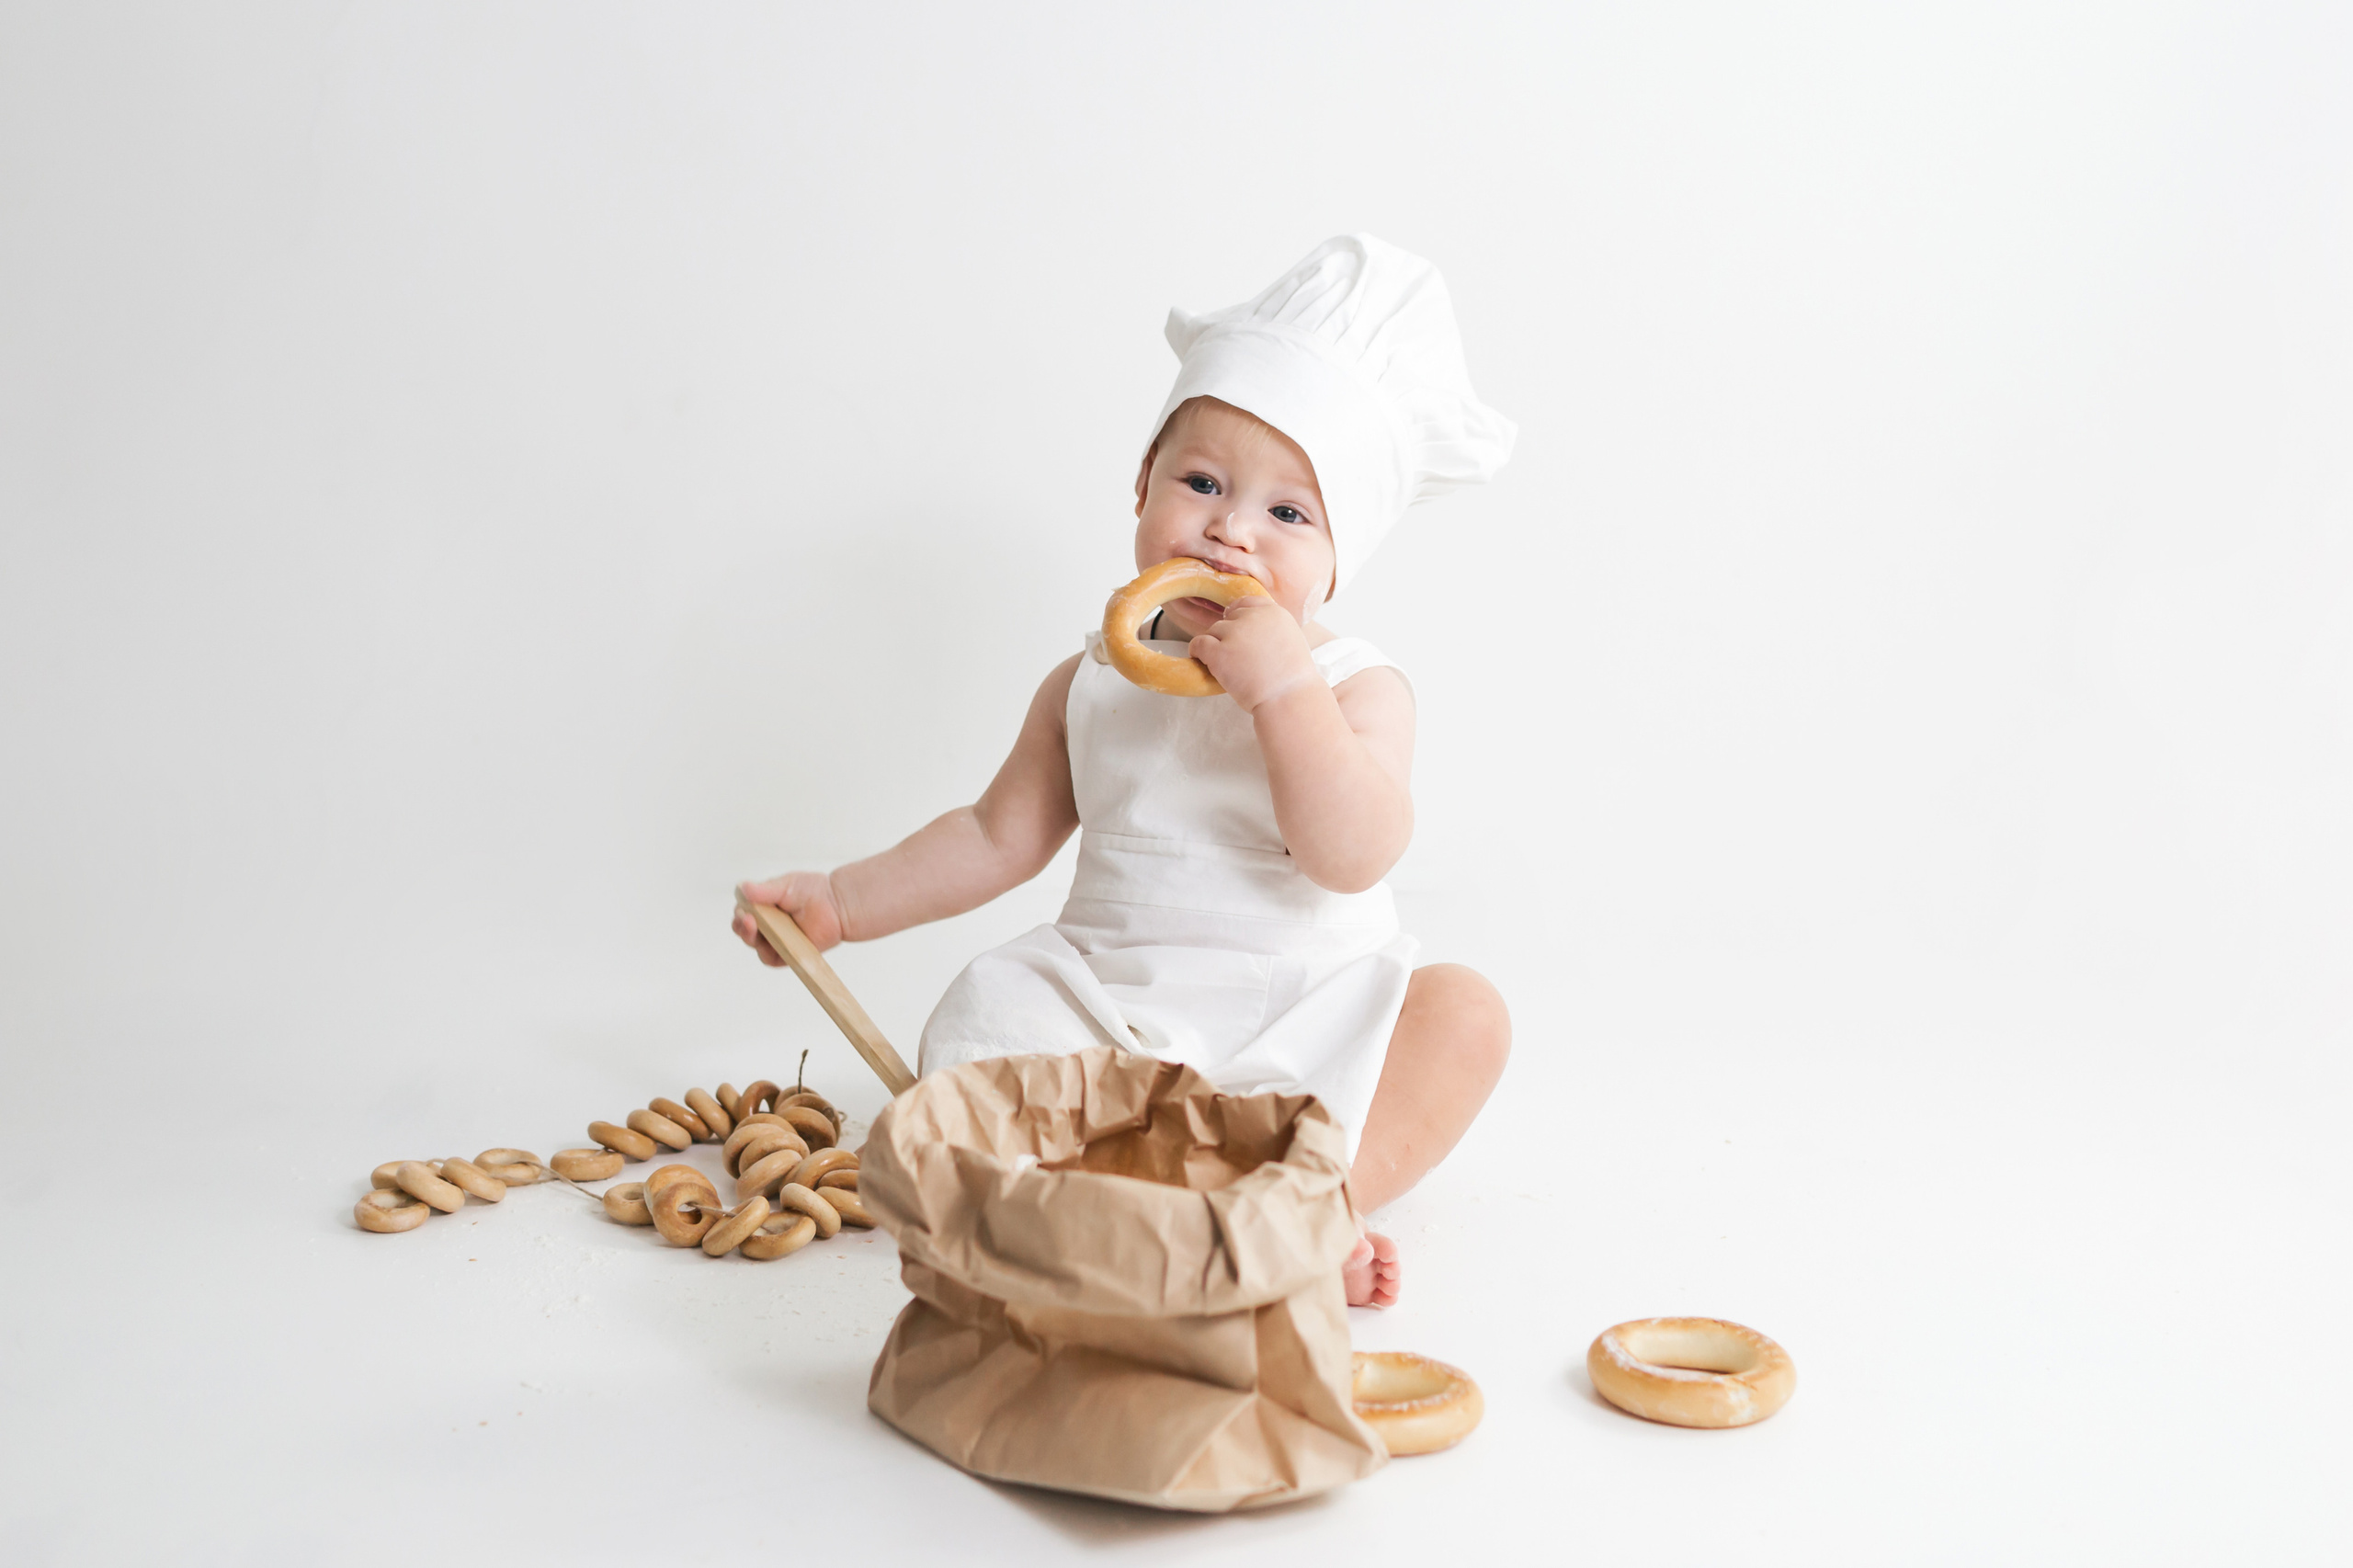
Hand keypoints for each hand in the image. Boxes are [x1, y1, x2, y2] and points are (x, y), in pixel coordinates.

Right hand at [732, 871, 843, 964]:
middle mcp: (764, 924)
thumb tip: (742, 888)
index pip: (741, 912)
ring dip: (751, 937)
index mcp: (759, 906)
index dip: (739, 912)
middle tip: (747, 919)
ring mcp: (774, 940)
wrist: (837, 904)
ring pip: (755, 945)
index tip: (742, 910)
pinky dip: (769, 953)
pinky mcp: (786, 955)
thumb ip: (765, 890)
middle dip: (741, 926)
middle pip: (743, 930)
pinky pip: (772, 959)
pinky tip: (771, 945)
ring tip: (754, 927)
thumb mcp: (786, 885)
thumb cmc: (811, 891)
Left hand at [1189, 596, 1318, 712]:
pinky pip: (1199, 643)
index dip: (1238, 617)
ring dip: (1215, 646)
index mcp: (1274, 612)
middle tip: (1235, 657)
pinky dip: (1197, 652)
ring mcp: (1235, 633)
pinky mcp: (1219, 652)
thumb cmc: (1293, 680)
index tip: (1236, 631)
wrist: (1288, 700)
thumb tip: (1251, 631)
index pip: (1247, 603)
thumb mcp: (1292, 642)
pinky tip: (1202, 661)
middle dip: (1229, 635)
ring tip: (1225, 666)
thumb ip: (1271, 630)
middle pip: (1229, 619)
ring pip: (1214, 631)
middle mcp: (1254, 617)